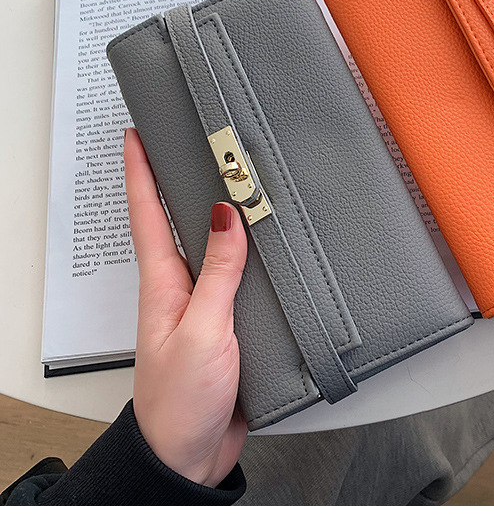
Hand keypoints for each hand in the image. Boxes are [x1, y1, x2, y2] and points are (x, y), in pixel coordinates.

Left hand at [124, 128, 247, 486]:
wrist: (190, 452)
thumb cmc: (179, 400)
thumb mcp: (201, 330)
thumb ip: (217, 273)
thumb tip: (225, 216)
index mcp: (163, 283)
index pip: (147, 213)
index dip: (140, 171)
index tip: (137, 134)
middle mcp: (180, 287)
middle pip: (176, 221)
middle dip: (177, 178)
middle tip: (190, 142)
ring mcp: (203, 303)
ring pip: (212, 245)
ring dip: (218, 212)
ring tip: (231, 179)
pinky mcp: (227, 321)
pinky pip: (237, 275)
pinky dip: (248, 252)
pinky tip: (263, 244)